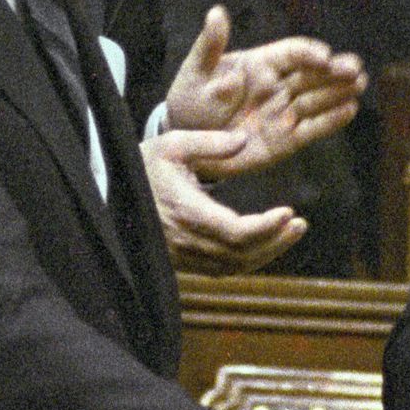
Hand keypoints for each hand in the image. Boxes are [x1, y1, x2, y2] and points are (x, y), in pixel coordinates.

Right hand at [141, 129, 307, 273]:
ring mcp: (184, 256)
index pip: (235, 232)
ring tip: (291, 232)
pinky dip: (249, 260)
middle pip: (241, 254)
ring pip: (234, 266)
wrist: (110, 197)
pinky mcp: (184, 262)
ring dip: (267, 252)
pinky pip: (222, 270)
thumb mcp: (172, 145)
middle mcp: (187, 241)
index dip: (266, 228)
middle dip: (275, 240)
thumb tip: (243, 140)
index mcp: (186, 212)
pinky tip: (267, 244)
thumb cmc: (142, 167)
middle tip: (300, 223)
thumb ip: (209, 143)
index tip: (288, 212)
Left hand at [163, 6, 365, 178]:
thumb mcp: (195, 73)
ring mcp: (284, 112)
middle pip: (313, 74)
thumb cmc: (191, 101)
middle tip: (355, 68)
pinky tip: (350, 110)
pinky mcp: (286, 139)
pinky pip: (312, 128)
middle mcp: (279, 85)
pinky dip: (331, 120)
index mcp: (261, 64)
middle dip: (335, 70)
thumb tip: (217, 13)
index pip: (292, 53)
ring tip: (360, 84)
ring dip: (340, 91)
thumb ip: (210, 47)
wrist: (188, 143)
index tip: (323, 58)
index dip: (309, 53)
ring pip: (318, 98)